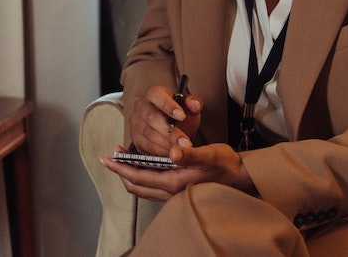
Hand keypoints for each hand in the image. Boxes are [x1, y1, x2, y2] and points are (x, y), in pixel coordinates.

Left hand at [100, 143, 254, 200]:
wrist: (239, 177)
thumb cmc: (225, 164)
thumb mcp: (209, 154)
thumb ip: (190, 154)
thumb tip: (173, 152)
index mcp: (173, 182)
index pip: (138, 177)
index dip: (121, 167)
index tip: (107, 157)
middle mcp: (170, 191)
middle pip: (136, 185)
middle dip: (121, 171)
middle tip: (111, 157)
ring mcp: (173, 194)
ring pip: (142, 188)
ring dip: (130, 174)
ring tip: (124, 159)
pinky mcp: (178, 191)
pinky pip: (151, 187)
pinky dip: (142, 176)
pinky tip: (145, 165)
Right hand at [129, 84, 202, 155]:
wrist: (172, 125)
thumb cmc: (180, 113)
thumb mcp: (189, 105)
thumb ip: (194, 102)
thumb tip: (195, 105)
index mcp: (153, 93)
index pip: (157, 95)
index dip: (169, 106)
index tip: (182, 116)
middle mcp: (141, 106)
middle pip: (152, 118)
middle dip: (170, 132)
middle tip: (184, 141)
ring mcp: (136, 123)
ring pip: (148, 134)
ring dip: (166, 144)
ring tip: (181, 150)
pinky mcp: (135, 139)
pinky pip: (145, 147)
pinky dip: (160, 152)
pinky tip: (172, 154)